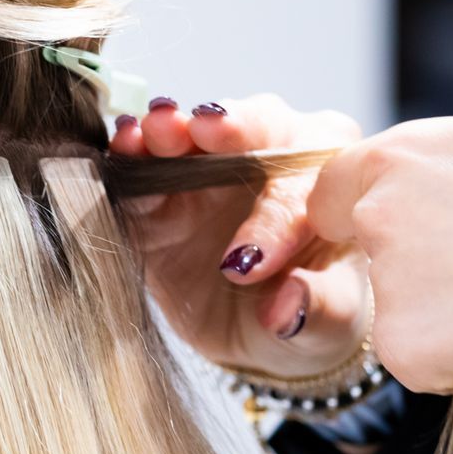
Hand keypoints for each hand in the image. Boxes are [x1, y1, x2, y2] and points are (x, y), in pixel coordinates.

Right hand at [110, 94, 370, 379]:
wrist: (265, 328)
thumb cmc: (315, 309)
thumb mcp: (330, 322)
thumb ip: (317, 310)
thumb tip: (285, 310)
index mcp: (330, 178)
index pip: (306, 187)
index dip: (275, 220)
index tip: (249, 263)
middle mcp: (272, 155)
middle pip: (256, 125)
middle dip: (228, 127)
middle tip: (205, 128)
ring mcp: (210, 169)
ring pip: (194, 132)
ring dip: (171, 130)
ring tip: (152, 131)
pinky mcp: (159, 195)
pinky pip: (143, 168)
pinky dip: (130, 158)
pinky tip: (122, 150)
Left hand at [306, 115, 452, 392]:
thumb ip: (436, 163)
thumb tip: (415, 176)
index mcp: (396, 158)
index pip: (331, 191)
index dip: (358, 214)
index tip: (399, 231)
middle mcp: (376, 216)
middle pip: (367, 252)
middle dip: (408, 264)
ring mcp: (386, 283)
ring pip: (397, 307)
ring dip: (436, 312)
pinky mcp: (402, 346)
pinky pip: (416, 358)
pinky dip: (450, 359)